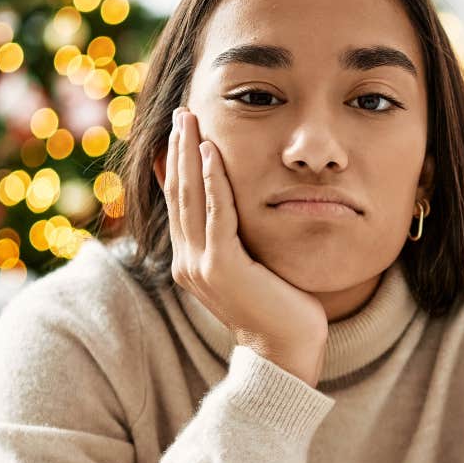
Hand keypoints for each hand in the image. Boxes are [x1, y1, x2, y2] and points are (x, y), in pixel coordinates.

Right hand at [165, 107, 327, 385]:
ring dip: (189, 154)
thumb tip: (241, 211)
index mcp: (191, 262)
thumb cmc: (281, 309)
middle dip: (177, 149)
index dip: (177, 163)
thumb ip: (240, 240)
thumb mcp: (254, 266)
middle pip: (178, 193)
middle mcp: (187, 262)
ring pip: (190, 197)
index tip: (180, 129)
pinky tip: (211, 151)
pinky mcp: (222, 267)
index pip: (179, 202)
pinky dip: (212, 180)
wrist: (287, 351)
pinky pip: (216, 213)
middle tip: (180, 111)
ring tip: (189, 120)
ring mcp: (200, 266)